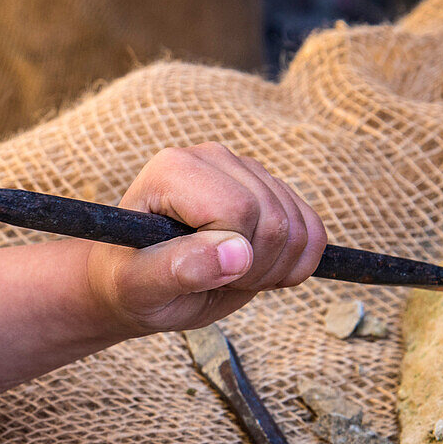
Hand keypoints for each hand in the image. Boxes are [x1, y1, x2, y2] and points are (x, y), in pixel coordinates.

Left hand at [86, 142, 326, 336]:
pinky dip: (298, 262)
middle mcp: (211, 157)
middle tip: (214, 281)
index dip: (232, 257)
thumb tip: (237, 255)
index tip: (199, 276)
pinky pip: (313, 228)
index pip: (238, 209)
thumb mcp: (139, 286)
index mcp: (172, 170)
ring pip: (301, 225)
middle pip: (275, 218)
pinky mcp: (269, 188)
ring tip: (229, 275)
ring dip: (275, 269)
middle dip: (256, 268)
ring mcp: (244, 169)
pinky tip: (258, 270)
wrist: (138, 282)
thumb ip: (179, 269)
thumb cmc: (129, 283)